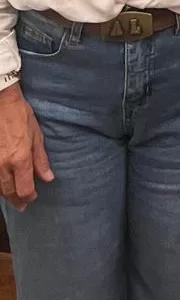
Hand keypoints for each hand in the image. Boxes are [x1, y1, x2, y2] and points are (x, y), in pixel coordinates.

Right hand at [0, 85, 54, 210]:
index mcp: (20, 159)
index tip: (34, 197)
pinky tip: (4, 185)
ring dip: (7, 194)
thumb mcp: (37, 135)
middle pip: (9, 192)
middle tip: (23, 204)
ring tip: (14, 197)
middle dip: (17, 200)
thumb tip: (48, 178)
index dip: (29, 196)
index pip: (24, 189)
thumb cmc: (21, 116)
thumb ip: (41, 159)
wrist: (1, 103)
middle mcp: (4, 165)